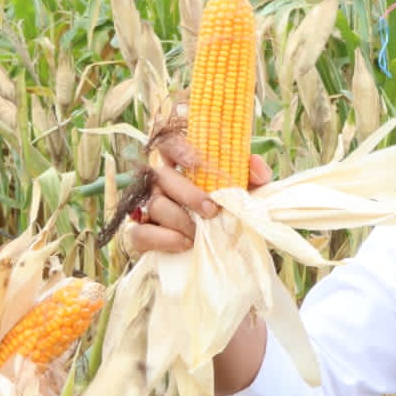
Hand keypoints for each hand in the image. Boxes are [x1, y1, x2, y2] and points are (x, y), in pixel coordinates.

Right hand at [125, 133, 271, 255]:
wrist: (224, 251)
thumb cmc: (231, 214)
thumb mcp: (249, 194)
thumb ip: (255, 176)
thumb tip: (255, 164)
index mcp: (183, 167)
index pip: (169, 144)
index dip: (178, 148)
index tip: (196, 162)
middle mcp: (161, 183)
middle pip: (162, 175)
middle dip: (188, 194)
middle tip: (211, 211)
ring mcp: (148, 207)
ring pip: (156, 204)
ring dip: (181, 220)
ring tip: (201, 233)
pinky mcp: (140, 234)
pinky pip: (141, 233)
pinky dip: (165, 239)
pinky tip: (185, 243)